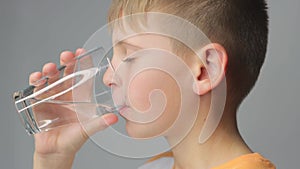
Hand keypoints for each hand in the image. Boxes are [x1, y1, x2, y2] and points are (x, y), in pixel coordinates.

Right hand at [29, 48, 117, 168]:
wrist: (57, 150)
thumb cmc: (74, 138)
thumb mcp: (87, 129)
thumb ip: (100, 123)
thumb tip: (115, 117)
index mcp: (79, 96)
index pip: (81, 76)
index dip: (81, 63)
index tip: (81, 52)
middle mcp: (65, 93)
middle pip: (65, 73)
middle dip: (66, 62)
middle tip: (66, 55)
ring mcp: (52, 96)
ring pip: (50, 78)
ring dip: (50, 71)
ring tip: (51, 68)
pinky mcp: (39, 103)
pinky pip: (36, 89)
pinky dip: (35, 82)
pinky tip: (37, 78)